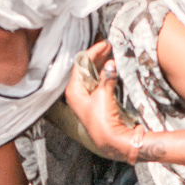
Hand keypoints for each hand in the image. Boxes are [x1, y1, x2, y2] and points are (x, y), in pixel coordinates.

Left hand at [63, 39, 137, 160]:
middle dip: (97, 57)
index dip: (92, 52)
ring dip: (101, 64)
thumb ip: (106, 77)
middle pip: (85, 69)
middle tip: (108, 46)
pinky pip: (98, 83)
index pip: (80, 65)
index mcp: (73, 90)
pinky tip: (111, 68)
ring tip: (110, 53)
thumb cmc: (102, 121)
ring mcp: (86, 98)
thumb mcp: (103, 95)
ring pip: (92, 75)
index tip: (103, 44)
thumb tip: (110, 64)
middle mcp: (77, 94)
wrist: (111, 140)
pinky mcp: (96, 102)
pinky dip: (104, 74)